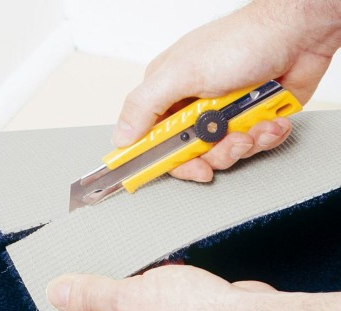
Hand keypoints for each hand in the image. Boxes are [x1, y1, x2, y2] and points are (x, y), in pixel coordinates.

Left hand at [46, 265, 275, 310]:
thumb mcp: (129, 297)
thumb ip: (89, 294)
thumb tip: (57, 292)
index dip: (78, 297)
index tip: (82, 273)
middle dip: (114, 291)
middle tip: (125, 271)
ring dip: (139, 289)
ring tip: (153, 276)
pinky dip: (158, 295)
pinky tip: (170, 280)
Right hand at [112, 0, 339, 181]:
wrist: (298, 32)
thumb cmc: (241, 42)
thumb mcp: (181, 72)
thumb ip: (145, 106)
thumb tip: (121, 137)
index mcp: (168, 94)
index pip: (154, 139)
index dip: (165, 159)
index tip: (182, 168)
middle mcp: (193, 107)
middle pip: (191, 153)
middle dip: (215, 153)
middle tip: (228, 141)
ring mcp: (222, 115)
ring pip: (223, 154)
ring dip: (243, 145)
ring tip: (253, 127)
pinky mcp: (247, 120)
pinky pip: (250, 145)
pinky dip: (264, 138)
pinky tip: (269, 122)